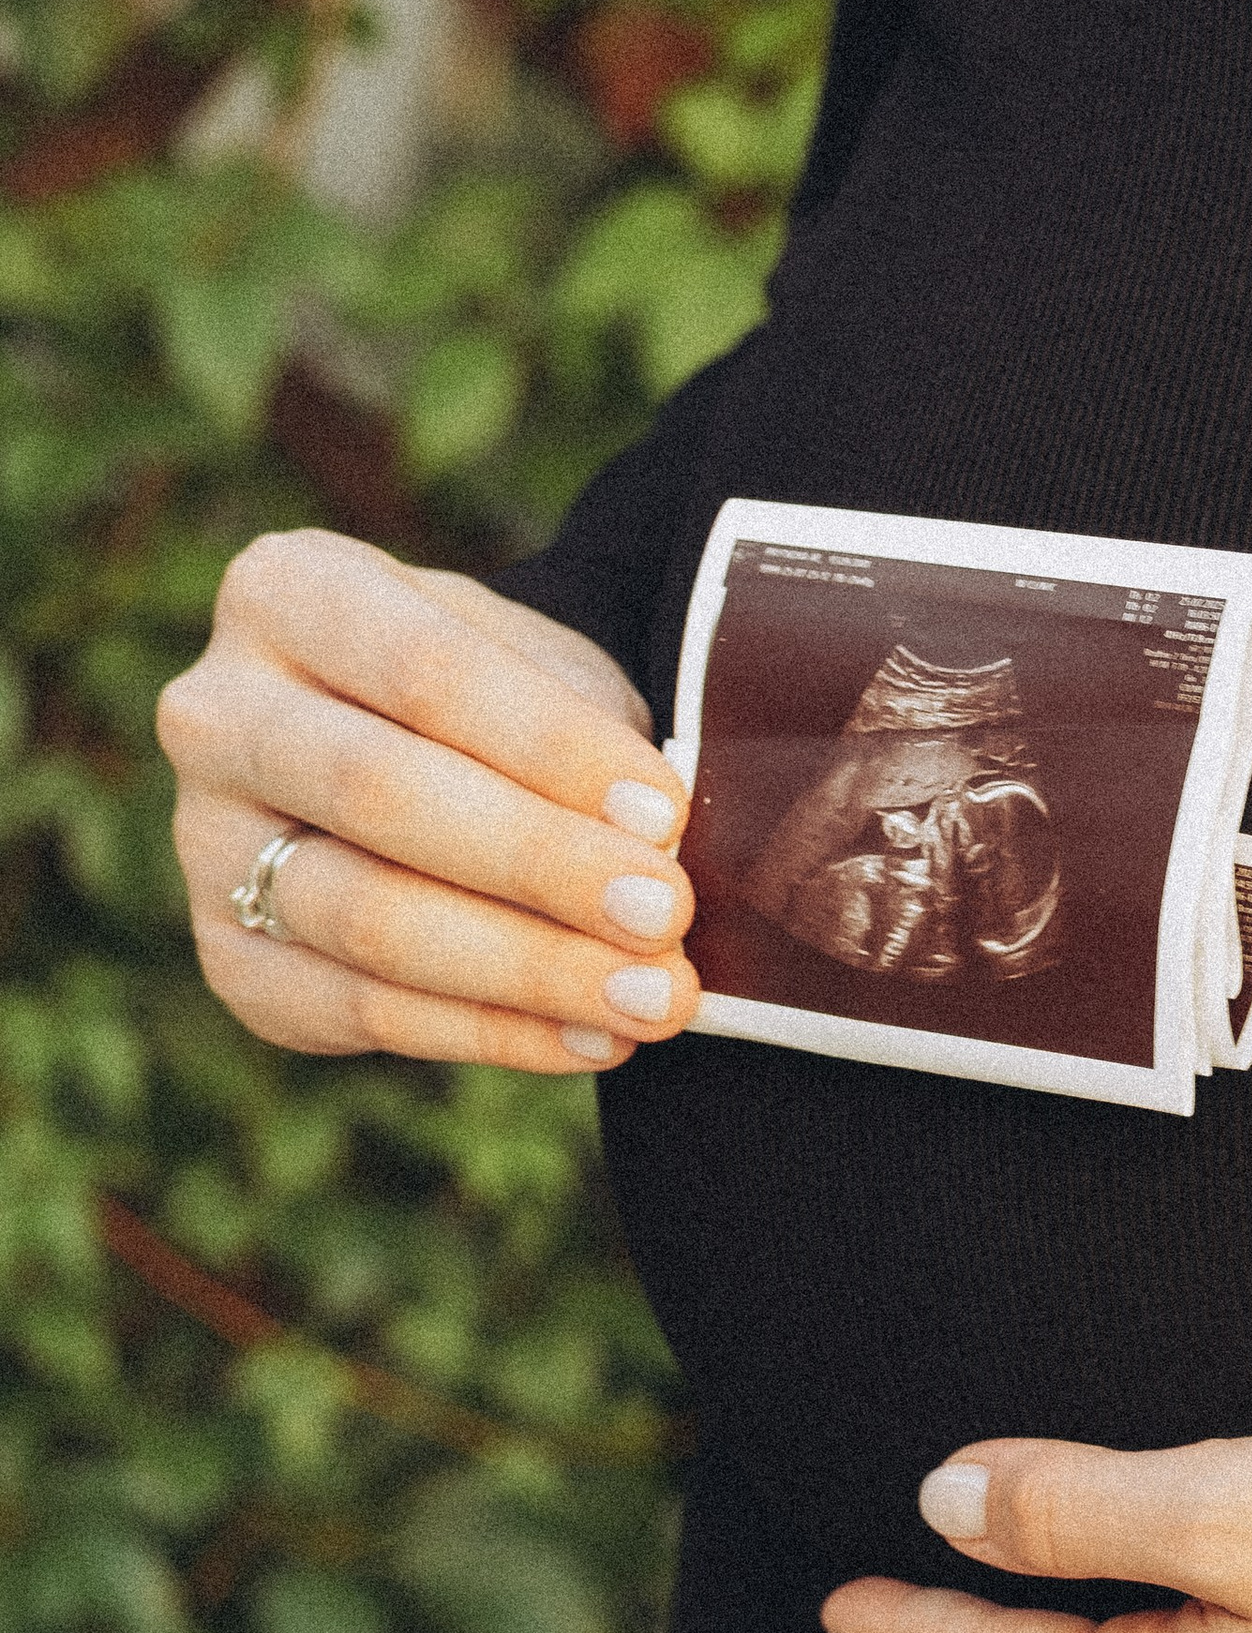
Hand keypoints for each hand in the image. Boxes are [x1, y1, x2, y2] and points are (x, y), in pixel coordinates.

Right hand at [159, 529, 698, 1074]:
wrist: (422, 755)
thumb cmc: (496, 696)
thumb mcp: (543, 667)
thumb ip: (586, 738)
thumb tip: (659, 850)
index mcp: (290, 593)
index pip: (425, 671)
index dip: (550, 747)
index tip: (665, 813)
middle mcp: (218, 712)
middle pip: (379, 793)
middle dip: (539, 863)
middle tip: (664, 915)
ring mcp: (204, 842)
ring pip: (365, 918)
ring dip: (526, 968)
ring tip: (652, 998)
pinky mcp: (229, 958)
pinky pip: (359, 1011)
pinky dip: (489, 1033)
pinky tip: (591, 1039)